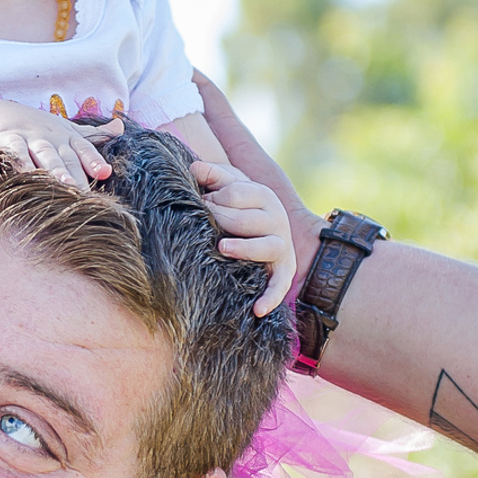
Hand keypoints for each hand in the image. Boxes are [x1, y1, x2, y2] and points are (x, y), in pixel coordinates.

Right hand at [0, 99, 116, 188]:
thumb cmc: (35, 126)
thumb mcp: (66, 128)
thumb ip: (94, 134)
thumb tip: (121, 127)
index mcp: (67, 137)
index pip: (84, 150)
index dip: (94, 160)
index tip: (106, 172)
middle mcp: (51, 137)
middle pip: (66, 157)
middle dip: (76, 173)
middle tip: (86, 194)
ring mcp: (29, 138)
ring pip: (44, 155)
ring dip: (54, 169)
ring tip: (64, 184)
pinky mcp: (7, 140)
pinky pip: (15, 152)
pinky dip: (20, 162)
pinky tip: (26, 175)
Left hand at [190, 160, 296, 316]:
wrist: (256, 226)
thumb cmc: (235, 204)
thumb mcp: (226, 185)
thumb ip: (212, 175)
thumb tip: (194, 167)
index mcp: (262, 195)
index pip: (237, 193)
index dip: (214, 198)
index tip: (200, 203)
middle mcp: (276, 219)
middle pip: (246, 220)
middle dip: (221, 220)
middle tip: (203, 224)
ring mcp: (281, 245)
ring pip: (266, 246)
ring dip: (245, 248)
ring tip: (222, 248)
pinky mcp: (283, 270)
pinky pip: (280, 284)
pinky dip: (271, 297)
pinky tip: (257, 310)